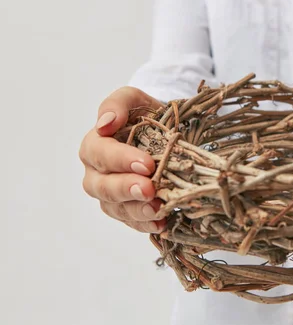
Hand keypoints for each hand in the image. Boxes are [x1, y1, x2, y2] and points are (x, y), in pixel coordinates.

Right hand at [79, 87, 166, 232]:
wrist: (164, 132)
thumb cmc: (145, 115)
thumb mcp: (134, 100)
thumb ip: (117, 103)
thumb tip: (105, 123)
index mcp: (95, 146)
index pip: (100, 154)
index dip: (121, 160)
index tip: (146, 163)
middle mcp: (97, 174)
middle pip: (102, 187)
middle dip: (126, 189)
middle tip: (149, 189)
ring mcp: (112, 196)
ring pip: (117, 209)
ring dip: (137, 211)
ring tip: (158, 209)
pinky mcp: (128, 211)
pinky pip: (132, 222)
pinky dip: (147, 225)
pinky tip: (162, 224)